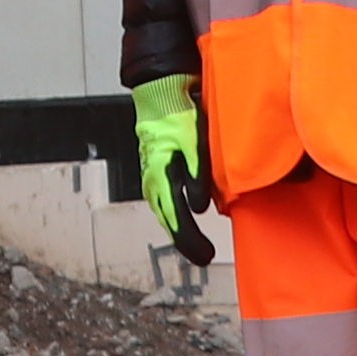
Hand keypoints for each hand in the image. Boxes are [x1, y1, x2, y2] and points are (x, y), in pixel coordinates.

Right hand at [129, 73, 216, 265]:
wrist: (159, 99)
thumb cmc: (178, 118)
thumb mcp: (194, 145)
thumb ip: (198, 176)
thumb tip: (201, 208)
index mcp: (162, 179)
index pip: (176, 220)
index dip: (191, 241)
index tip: (205, 256)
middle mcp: (152, 183)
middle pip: (169, 222)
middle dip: (186, 241)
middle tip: (204, 256)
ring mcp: (151, 179)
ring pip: (164, 213)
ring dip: (180, 230)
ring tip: (196, 244)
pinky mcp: (154, 173)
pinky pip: (163, 202)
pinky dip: (174, 215)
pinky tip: (183, 218)